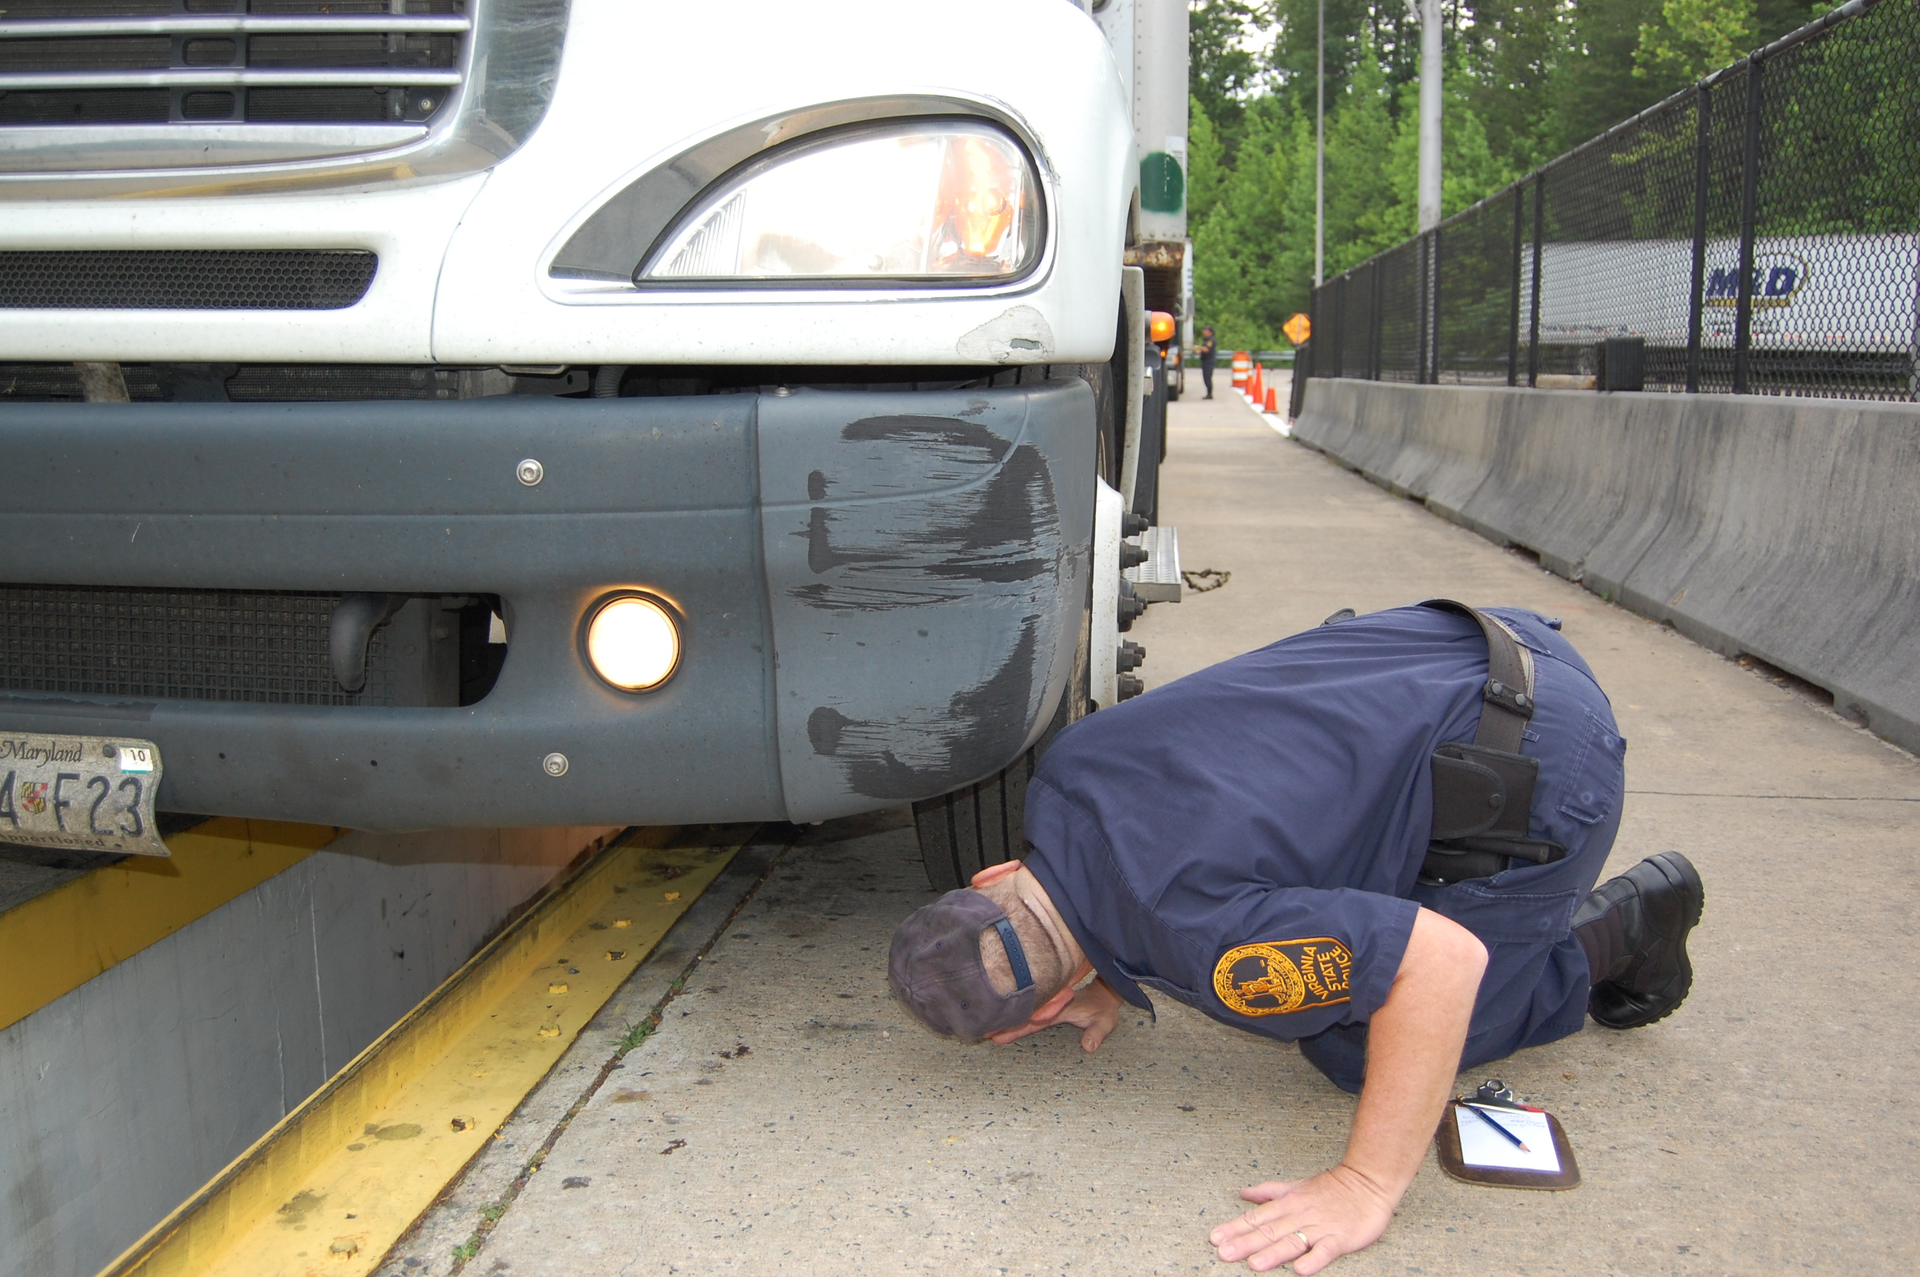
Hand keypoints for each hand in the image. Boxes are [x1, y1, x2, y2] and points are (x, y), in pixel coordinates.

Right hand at [986, 976, 1121, 1051]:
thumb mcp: (1105, 1020)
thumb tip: (1088, 1047)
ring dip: (1004, 1020)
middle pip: (1022, 1014)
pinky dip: (1012, 1017)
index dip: (1017, 1025)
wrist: (1104, 992)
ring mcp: (1045, 1005)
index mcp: (1058, 1008)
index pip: (1035, 1017)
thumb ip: (1097, 1033)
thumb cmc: (1103, 1008)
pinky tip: (998, 1023)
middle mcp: (1048, 1004)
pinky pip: (1027, 1011)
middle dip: (1002, 1022)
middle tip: (981, 1030)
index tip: (999, 1031)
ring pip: (1022, 1012)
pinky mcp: (1045, 1006)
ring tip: (983, 1028)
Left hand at [1208, 1164, 1395, 1273]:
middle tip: (1223, 1253)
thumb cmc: (1331, 1188)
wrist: (1368, 1182)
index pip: (1257, 1218)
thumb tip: (1243, 1193)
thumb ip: (1268, 1192)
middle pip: (1269, 1231)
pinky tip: (1300, 1269)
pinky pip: (1325, 1251)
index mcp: (1288, 1204)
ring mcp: (1320, 1227)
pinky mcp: (1340, 1238)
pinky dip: (1313, 1259)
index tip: (1215, 1237)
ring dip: (1273, 1254)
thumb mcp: (1295, 1186)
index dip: (1235, 1228)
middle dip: (1245, 1243)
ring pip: (1293, 1241)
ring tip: (1254, 1264)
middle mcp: (1300, 1216)